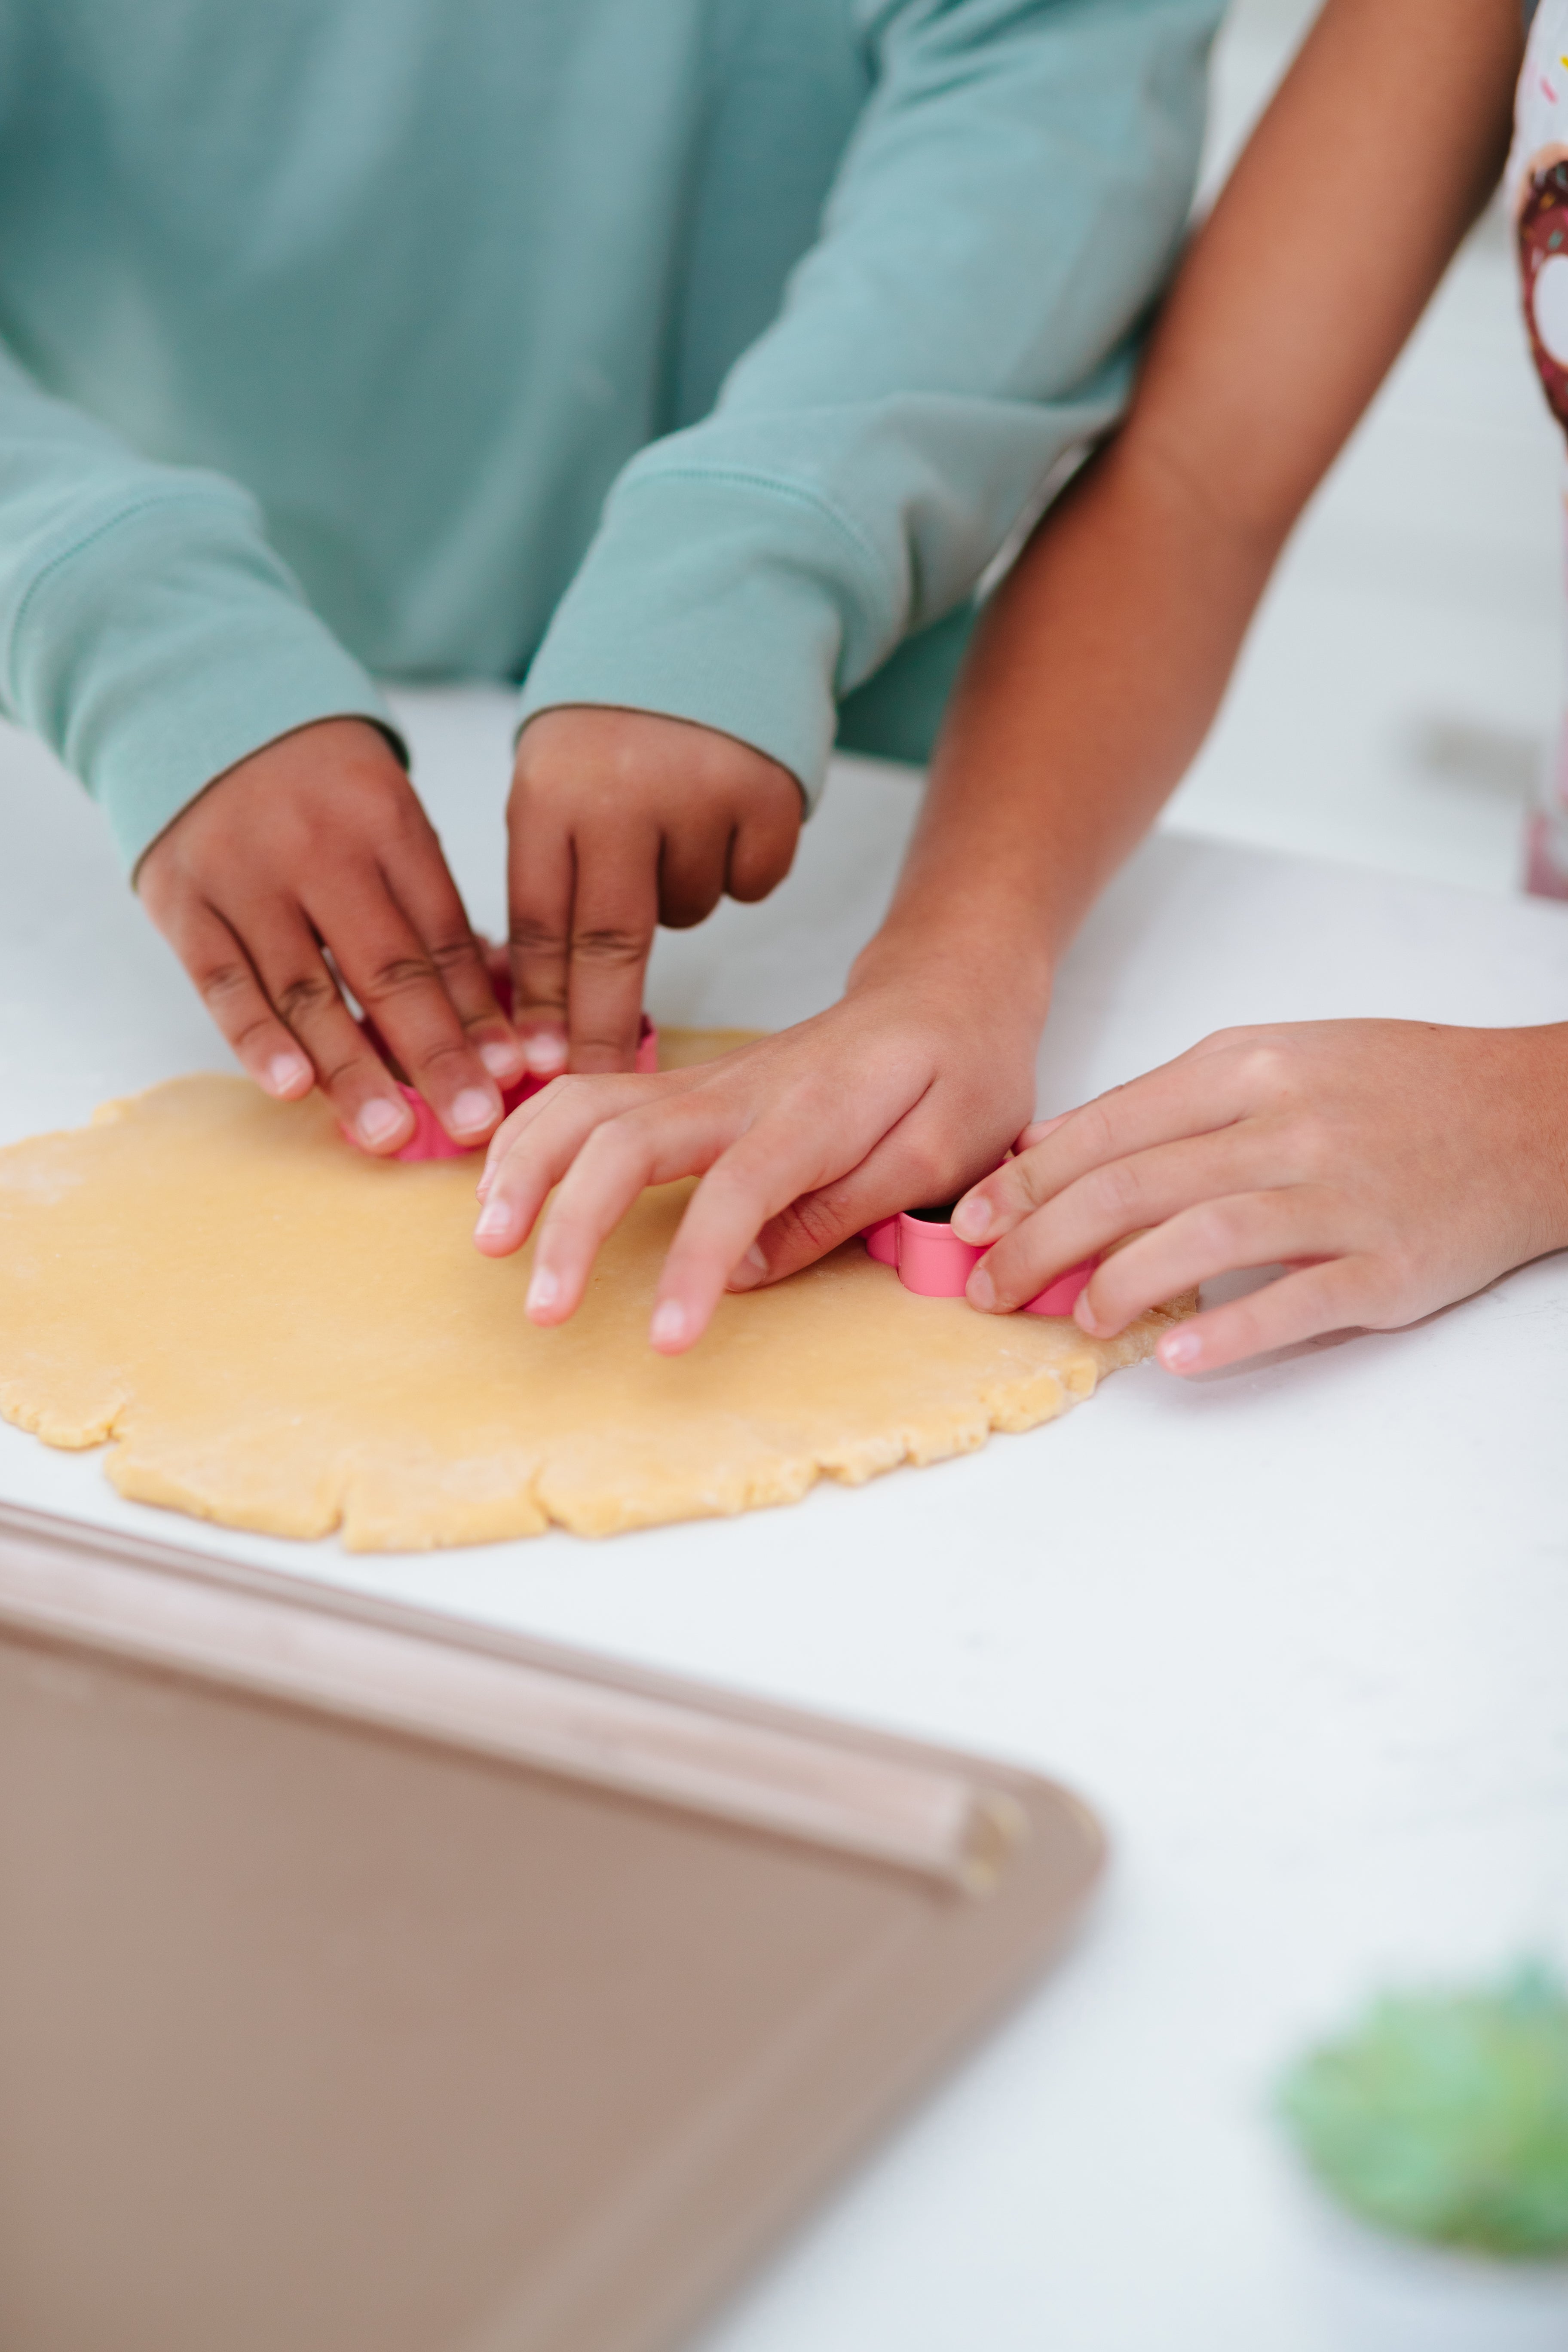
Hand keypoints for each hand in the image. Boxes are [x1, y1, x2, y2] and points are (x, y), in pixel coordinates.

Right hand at [137, 718, 524, 1151]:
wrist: (203, 710)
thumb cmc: (320, 790)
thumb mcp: (387, 818)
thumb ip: (430, 908)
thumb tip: (494, 1015)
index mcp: (386, 823)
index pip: (442, 935)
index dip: (481, 1011)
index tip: (518, 1073)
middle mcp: (317, 849)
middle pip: (387, 968)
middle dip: (436, 1052)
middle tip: (476, 1122)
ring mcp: (245, 878)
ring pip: (306, 989)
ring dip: (352, 1068)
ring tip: (391, 1133)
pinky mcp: (183, 904)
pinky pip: (224, 983)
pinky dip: (258, 1040)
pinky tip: (294, 1089)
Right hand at [471, 967, 1040, 1351]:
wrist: (944, 992)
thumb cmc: (957, 1075)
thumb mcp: (943, 1151)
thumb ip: (844, 1208)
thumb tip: (741, 1270)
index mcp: (814, 1114)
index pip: (737, 1191)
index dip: (695, 1267)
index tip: (664, 1341)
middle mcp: (741, 1090)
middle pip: (626, 1140)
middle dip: (571, 1223)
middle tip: (540, 1310)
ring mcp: (704, 1080)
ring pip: (587, 1104)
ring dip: (529, 1167)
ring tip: (489, 1242)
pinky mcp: (686, 1086)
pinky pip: (589, 1098)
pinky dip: (534, 1137)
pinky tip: (502, 1187)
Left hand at [507, 707, 801, 1078]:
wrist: (706, 618)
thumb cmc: (615, 724)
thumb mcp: (556, 781)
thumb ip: (552, 877)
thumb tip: (544, 1010)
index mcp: (550, 794)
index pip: (541, 924)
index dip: (543, 1006)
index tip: (541, 1071)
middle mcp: (621, 797)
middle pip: (611, 944)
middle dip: (601, 1023)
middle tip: (600, 1076)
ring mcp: (699, 797)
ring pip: (688, 910)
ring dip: (678, 895)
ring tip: (671, 825)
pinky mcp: (768, 798)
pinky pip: (751, 882)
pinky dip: (739, 865)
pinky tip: (722, 811)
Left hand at [949, 1020, 1567, 1374]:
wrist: (1532, 1115)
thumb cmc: (1394, 1088)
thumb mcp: (1274, 1060)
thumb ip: (1165, 1103)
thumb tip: (1052, 1146)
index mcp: (1250, 1067)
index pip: (1107, 1128)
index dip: (1023, 1182)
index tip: (967, 1223)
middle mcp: (1288, 1124)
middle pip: (1132, 1185)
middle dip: (1039, 1242)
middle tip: (988, 1288)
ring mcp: (1342, 1196)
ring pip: (1202, 1238)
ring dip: (1118, 1285)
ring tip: (1074, 1319)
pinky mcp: (1391, 1265)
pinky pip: (1298, 1301)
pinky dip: (1230, 1329)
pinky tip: (1176, 1356)